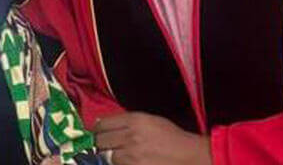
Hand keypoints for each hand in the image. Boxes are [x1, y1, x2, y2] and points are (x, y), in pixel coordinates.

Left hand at [93, 111, 210, 164]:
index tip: (95, 132)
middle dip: (99, 143)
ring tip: (118, 154)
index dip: (96, 129)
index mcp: (135, 121)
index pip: (103, 124)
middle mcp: (130, 137)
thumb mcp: (149, 120)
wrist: (187, 156)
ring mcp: (131, 156)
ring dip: (108, 156)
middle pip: (100, 141)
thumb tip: (103, 124)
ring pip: (106, 156)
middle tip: (103, 145)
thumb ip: (127, 121)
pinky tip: (125, 161)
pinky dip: (118, 163)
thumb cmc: (171, 137)